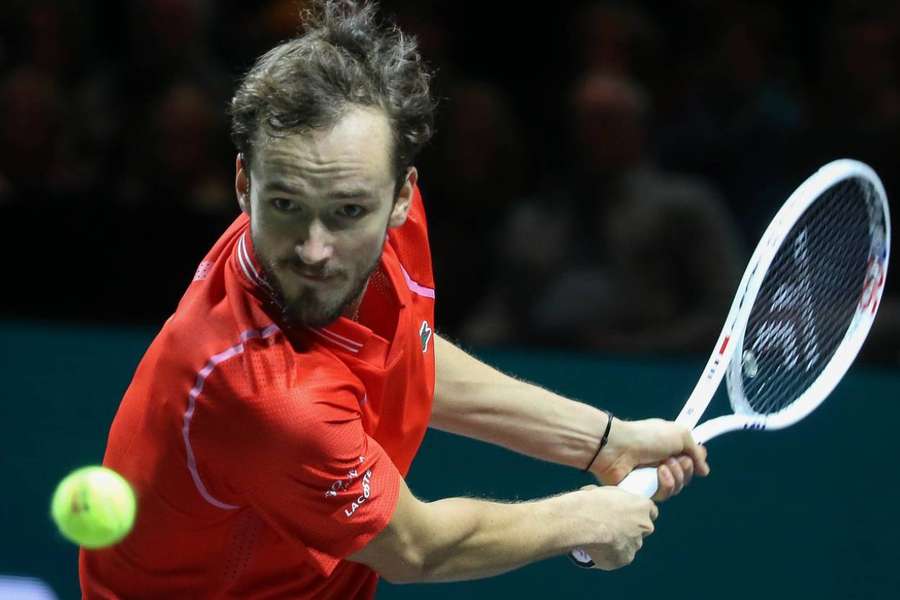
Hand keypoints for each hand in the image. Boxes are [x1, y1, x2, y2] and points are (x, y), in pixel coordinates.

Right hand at [572, 484, 657, 569]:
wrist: (582, 522)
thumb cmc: (589, 503)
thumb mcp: (600, 491)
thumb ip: (608, 500)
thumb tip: (599, 503)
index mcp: (641, 505)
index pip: (651, 511)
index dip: (638, 513)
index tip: (628, 514)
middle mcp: (644, 526)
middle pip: (641, 530)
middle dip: (630, 530)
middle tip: (611, 528)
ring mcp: (635, 544)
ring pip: (629, 545)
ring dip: (619, 544)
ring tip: (598, 541)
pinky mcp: (624, 559)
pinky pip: (618, 558)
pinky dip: (609, 556)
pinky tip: (595, 551)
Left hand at [589, 418, 709, 501]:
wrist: (618, 448)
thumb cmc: (647, 436)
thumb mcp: (679, 434)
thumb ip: (696, 451)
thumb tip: (704, 470)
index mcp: (667, 447)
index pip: (688, 459)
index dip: (694, 460)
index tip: (695, 458)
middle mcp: (660, 462)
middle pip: (685, 476)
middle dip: (685, 468)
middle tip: (673, 459)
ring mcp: (651, 478)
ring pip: (676, 488)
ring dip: (675, 476)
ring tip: (663, 466)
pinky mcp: (643, 491)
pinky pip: (663, 495)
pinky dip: (664, 485)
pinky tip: (658, 474)